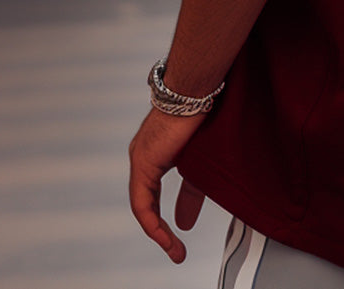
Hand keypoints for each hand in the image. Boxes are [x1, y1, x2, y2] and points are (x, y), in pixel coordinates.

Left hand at [128, 107, 207, 263]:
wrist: (195, 91)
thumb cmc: (202, 115)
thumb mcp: (199, 163)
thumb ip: (191, 192)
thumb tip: (186, 221)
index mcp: (156, 155)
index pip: (153, 196)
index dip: (163, 221)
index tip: (177, 239)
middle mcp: (143, 157)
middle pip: (146, 203)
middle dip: (160, 232)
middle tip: (176, 251)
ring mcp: (141, 159)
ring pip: (142, 205)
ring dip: (157, 231)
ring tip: (173, 250)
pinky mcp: (143, 161)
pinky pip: (141, 201)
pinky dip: (151, 221)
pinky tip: (163, 236)